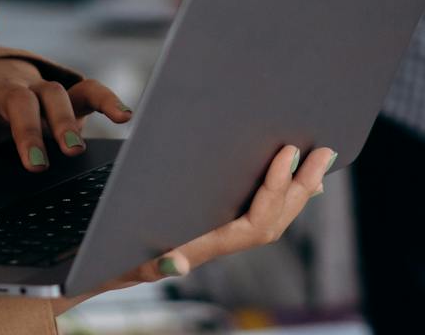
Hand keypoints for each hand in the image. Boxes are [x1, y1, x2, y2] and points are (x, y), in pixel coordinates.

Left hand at [0, 57, 132, 194]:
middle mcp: (7, 89)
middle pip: (18, 101)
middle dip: (27, 131)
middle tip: (33, 163)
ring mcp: (40, 87)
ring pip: (54, 95)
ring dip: (64, 121)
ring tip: (73, 151)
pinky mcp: (68, 90)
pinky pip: (90, 88)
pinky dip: (107, 99)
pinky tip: (124, 117)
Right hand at [53, 142, 337, 314]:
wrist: (102, 270)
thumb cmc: (112, 263)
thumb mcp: (126, 263)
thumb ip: (150, 266)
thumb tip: (176, 264)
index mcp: (207, 247)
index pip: (256, 224)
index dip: (276, 190)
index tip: (287, 154)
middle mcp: (220, 244)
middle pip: (273, 220)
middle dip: (299, 187)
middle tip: (322, 153)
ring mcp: (221, 235)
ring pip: (271, 216)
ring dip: (297, 189)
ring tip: (318, 161)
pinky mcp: (216, 224)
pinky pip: (259, 210)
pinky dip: (280, 193)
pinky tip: (291, 175)